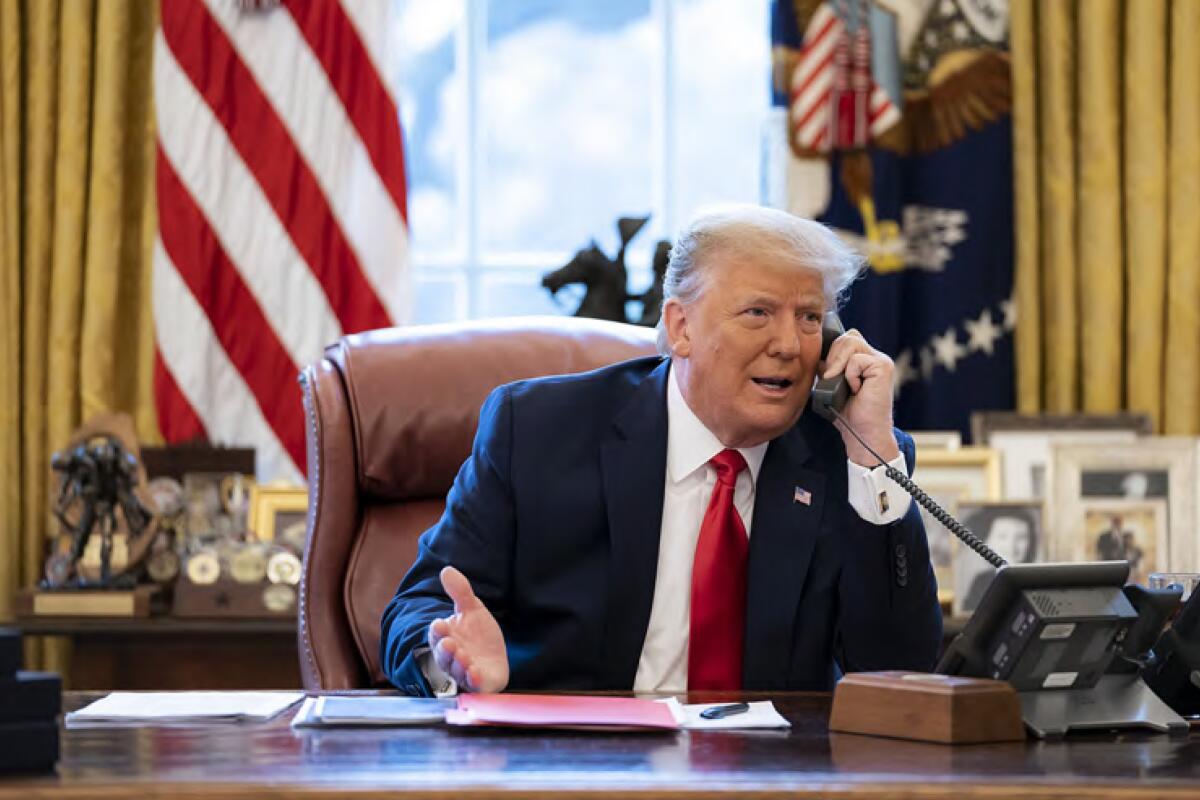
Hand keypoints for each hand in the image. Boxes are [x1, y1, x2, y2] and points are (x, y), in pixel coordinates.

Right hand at [428, 566, 508, 692]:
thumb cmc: (478, 635)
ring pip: (456, 671)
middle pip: (444, 655)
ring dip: (458, 664)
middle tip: (448, 643)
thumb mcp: (472, 609)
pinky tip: (475, 673)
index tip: (440, 623)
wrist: (494, 658)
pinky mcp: (479, 683)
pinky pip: (473, 684)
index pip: (437, 634)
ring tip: (463, 657)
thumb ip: (460, 591)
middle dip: (445, 650)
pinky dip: (473, 679)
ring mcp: (464, 671)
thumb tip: (446, 570)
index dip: (438, 631)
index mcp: (446, 637)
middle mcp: (452, 656)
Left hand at [820, 329, 899, 466]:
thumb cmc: (847, 412)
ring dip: (839, 364)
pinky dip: (850, 375)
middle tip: (831, 378)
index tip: (827, 373)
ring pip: (851, 343)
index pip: (845, 338)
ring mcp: (881, 360)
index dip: (832, 351)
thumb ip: (828, 365)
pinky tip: (856, 389)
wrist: (862, 433)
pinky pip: (856, 359)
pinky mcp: (884, 367)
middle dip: (832, 356)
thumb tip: (817, 351)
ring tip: (841, 383)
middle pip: (847, 337)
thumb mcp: (830, 384)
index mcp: (864, 358)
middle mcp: (874, 356)